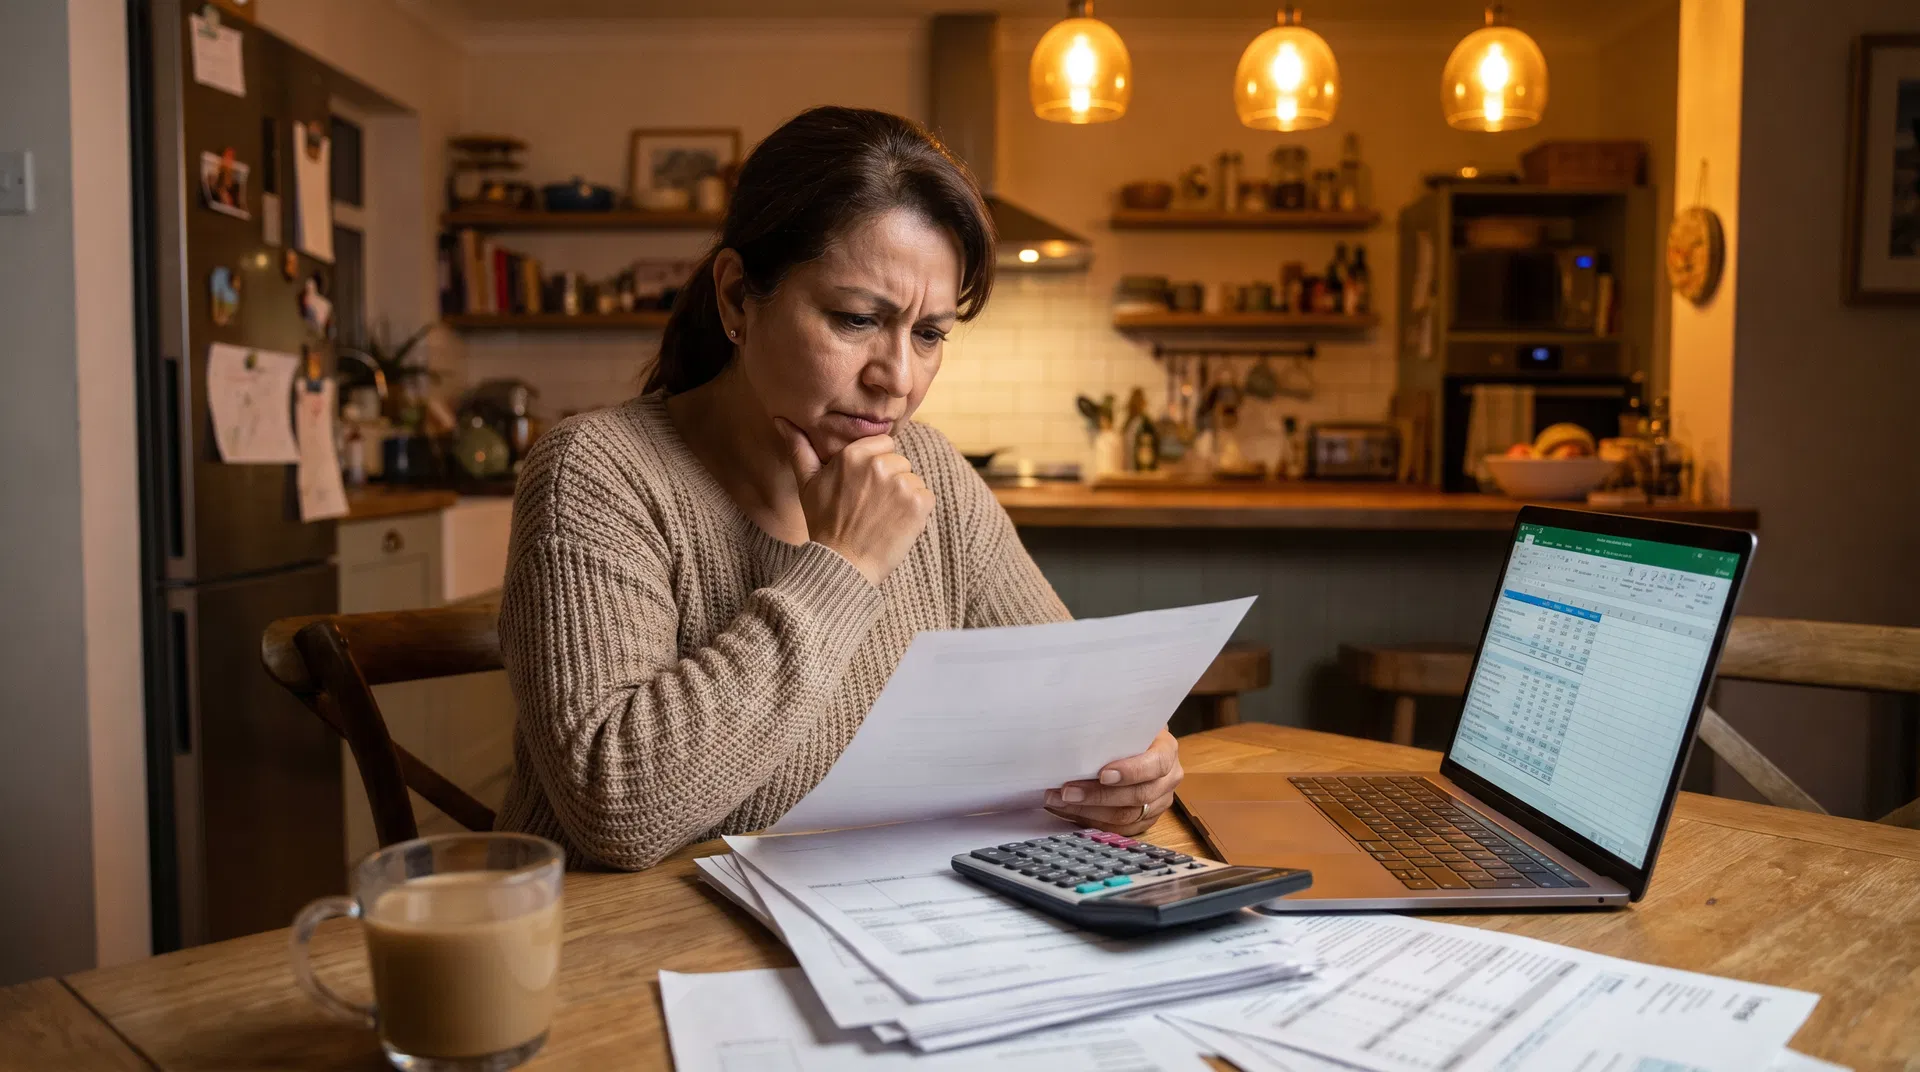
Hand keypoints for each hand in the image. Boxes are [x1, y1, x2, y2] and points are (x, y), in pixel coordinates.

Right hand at [777, 417, 933, 586]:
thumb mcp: (807, 484)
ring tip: (881, 517)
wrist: (843, 565)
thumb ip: (799, 448)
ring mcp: (901, 484)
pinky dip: (916, 511)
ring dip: (904, 496)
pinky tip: (895, 524)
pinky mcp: (918, 503)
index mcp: (853, 455)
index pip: (883, 443)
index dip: (876, 464)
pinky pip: (926, 496)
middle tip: (870, 506)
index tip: (864, 487)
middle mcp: (879, 465)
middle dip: (890, 480)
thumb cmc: (823, 524)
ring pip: (913, 479)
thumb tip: (781, 420)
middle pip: (899, 461)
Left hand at [1044, 729, 1182, 836]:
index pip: (1155, 765)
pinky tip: (1070, 812)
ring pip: (1126, 817)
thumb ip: (1111, 729)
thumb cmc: (1127, 730)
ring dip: (1088, 811)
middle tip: (1066, 792)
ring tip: (1059, 802)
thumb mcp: (1125, 723)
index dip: (1130, 772)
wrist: (1138, 743)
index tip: (1102, 774)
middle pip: (1137, 796)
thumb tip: (1076, 733)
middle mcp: (1168, 779)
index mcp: (1167, 751)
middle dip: (1097, 796)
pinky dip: (1092, 822)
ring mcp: (1159, 802)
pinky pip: (1120, 829)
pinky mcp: (1146, 819)